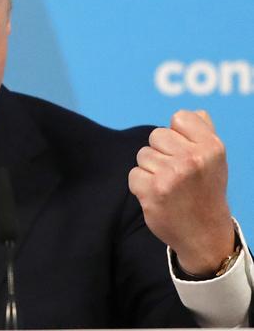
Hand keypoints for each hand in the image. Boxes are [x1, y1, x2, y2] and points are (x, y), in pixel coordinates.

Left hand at [128, 110, 233, 275]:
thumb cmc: (206, 191)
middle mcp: (192, 159)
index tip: (185, 152)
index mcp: (211, 147)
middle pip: (156, 135)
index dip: (177, 134)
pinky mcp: (152, 191)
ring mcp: (171, 175)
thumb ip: (204, 132)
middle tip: (177, 173)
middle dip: (162, 152)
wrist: (204, 235)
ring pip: (143, 154)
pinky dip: (141, 185)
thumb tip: (195, 112)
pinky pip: (134, 174)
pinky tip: (158, 196)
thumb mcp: (215, 160)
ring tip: (169, 185)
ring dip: (151, 169)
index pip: (179, 117)